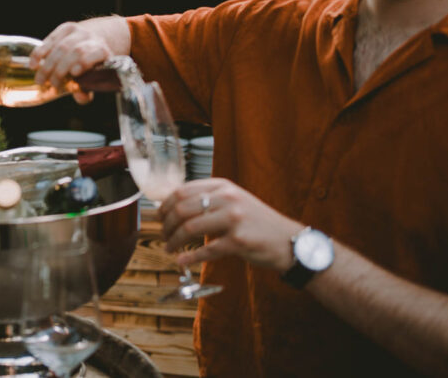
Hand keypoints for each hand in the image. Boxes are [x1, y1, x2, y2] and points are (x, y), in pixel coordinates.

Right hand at [29, 22, 115, 103]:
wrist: (96, 38)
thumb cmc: (94, 64)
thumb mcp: (96, 77)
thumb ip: (88, 89)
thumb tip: (80, 97)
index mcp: (103, 52)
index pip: (95, 54)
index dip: (85, 62)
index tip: (74, 73)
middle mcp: (92, 39)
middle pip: (75, 52)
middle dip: (60, 70)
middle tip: (51, 84)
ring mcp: (78, 31)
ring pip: (61, 46)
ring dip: (48, 65)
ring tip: (40, 80)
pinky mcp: (65, 28)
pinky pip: (49, 39)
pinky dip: (39, 53)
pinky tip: (33, 64)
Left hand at [157, 178, 303, 271]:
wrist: (288, 240)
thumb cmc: (256, 222)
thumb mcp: (234, 200)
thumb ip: (208, 199)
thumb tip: (173, 206)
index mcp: (223, 186)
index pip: (182, 190)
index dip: (165, 205)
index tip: (159, 216)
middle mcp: (227, 198)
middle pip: (182, 209)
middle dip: (167, 225)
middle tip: (163, 235)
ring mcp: (234, 219)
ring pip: (190, 228)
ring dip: (174, 240)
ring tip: (170, 248)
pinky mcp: (239, 241)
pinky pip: (207, 249)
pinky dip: (190, 257)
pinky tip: (181, 260)